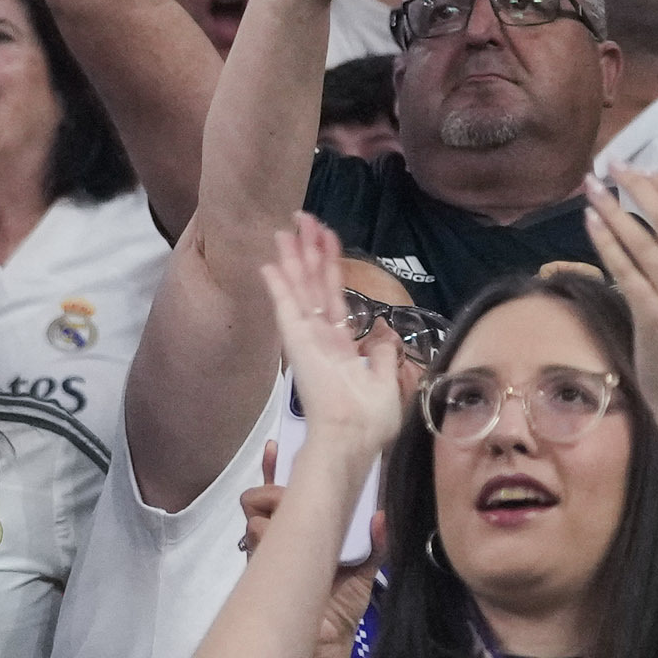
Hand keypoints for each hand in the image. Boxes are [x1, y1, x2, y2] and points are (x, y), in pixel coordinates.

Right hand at [260, 215, 409, 466]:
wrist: (352, 437)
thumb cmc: (369, 419)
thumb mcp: (386, 381)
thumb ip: (381, 354)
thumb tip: (383, 333)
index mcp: (340, 346)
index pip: (333, 297)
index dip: (331, 266)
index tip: (326, 238)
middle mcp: (320, 337)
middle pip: (313, 285)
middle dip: (308, 251)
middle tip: (302, 219)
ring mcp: (306, 338)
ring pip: (300, 289)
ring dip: (294, 258)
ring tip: (287, 228)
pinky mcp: (297, 343)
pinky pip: (287, 308)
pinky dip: (279, 286)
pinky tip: (271, 263)